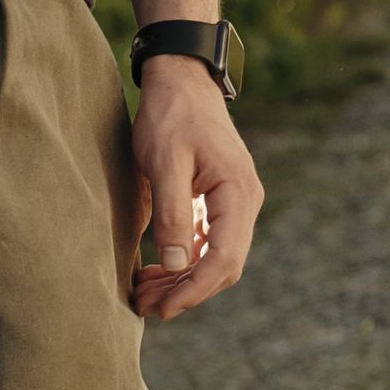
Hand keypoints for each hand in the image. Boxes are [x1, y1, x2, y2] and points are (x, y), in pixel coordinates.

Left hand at [119, 59, 261, 318]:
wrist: (180, 80)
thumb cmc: (170, 116)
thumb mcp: (165, 163)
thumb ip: (172, 214)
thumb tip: (177, 265)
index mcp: (238, 192)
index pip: (225, 257)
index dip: (195, 290)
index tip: (162, 309)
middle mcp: (244, 201)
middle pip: (224, 265)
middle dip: (186, 292)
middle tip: (145, 306)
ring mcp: (234, 203)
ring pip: (215, 259)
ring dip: (183, 281)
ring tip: (144, 294)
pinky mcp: (218, 202)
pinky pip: (207, 244)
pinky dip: (184, 263)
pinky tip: (156, 271)